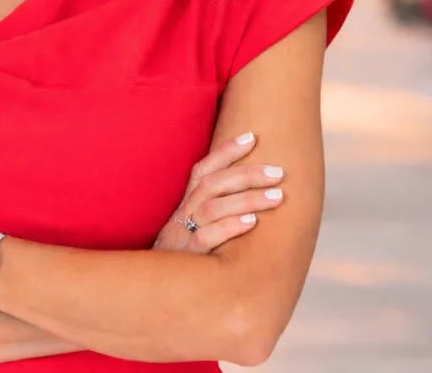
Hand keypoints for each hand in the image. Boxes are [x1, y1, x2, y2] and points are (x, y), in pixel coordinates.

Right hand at [153, 132, 284, 253]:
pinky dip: (229, 227)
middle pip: (213, 184)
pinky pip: (206, 238)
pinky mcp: (186, 259)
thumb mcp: (191, 234)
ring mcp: (182, 236)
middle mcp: (182, 216)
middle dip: (247, 174)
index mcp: (184, 206)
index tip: (252, 136)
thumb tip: (253, 201)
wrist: (152, 296)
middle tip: (279, 173)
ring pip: (212, 207)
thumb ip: (214, 215)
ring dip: (247, 199)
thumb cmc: (182, 264)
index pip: (202, 170)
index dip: (225, 152)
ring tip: (277, 196)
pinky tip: (252, 223)